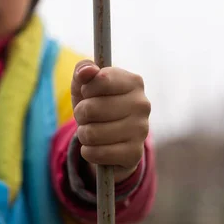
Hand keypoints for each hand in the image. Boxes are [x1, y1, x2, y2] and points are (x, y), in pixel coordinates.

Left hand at [71, 60, 150, 181]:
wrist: (111, 137)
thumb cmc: (96, 103)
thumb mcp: (85, 84)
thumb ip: (83, 70)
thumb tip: (87, 71)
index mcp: (133, 82)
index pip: (100, 80)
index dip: (86, 89)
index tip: (89, 92)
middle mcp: (142, 104)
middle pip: (90, 109)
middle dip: (80, 114)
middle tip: (88, 116)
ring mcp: (141, 130)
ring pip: (91, 133)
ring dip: (83, 133)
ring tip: (92, 130)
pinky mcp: (134, 154)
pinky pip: (96, 153)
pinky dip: (88, 151)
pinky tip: (97, 146)